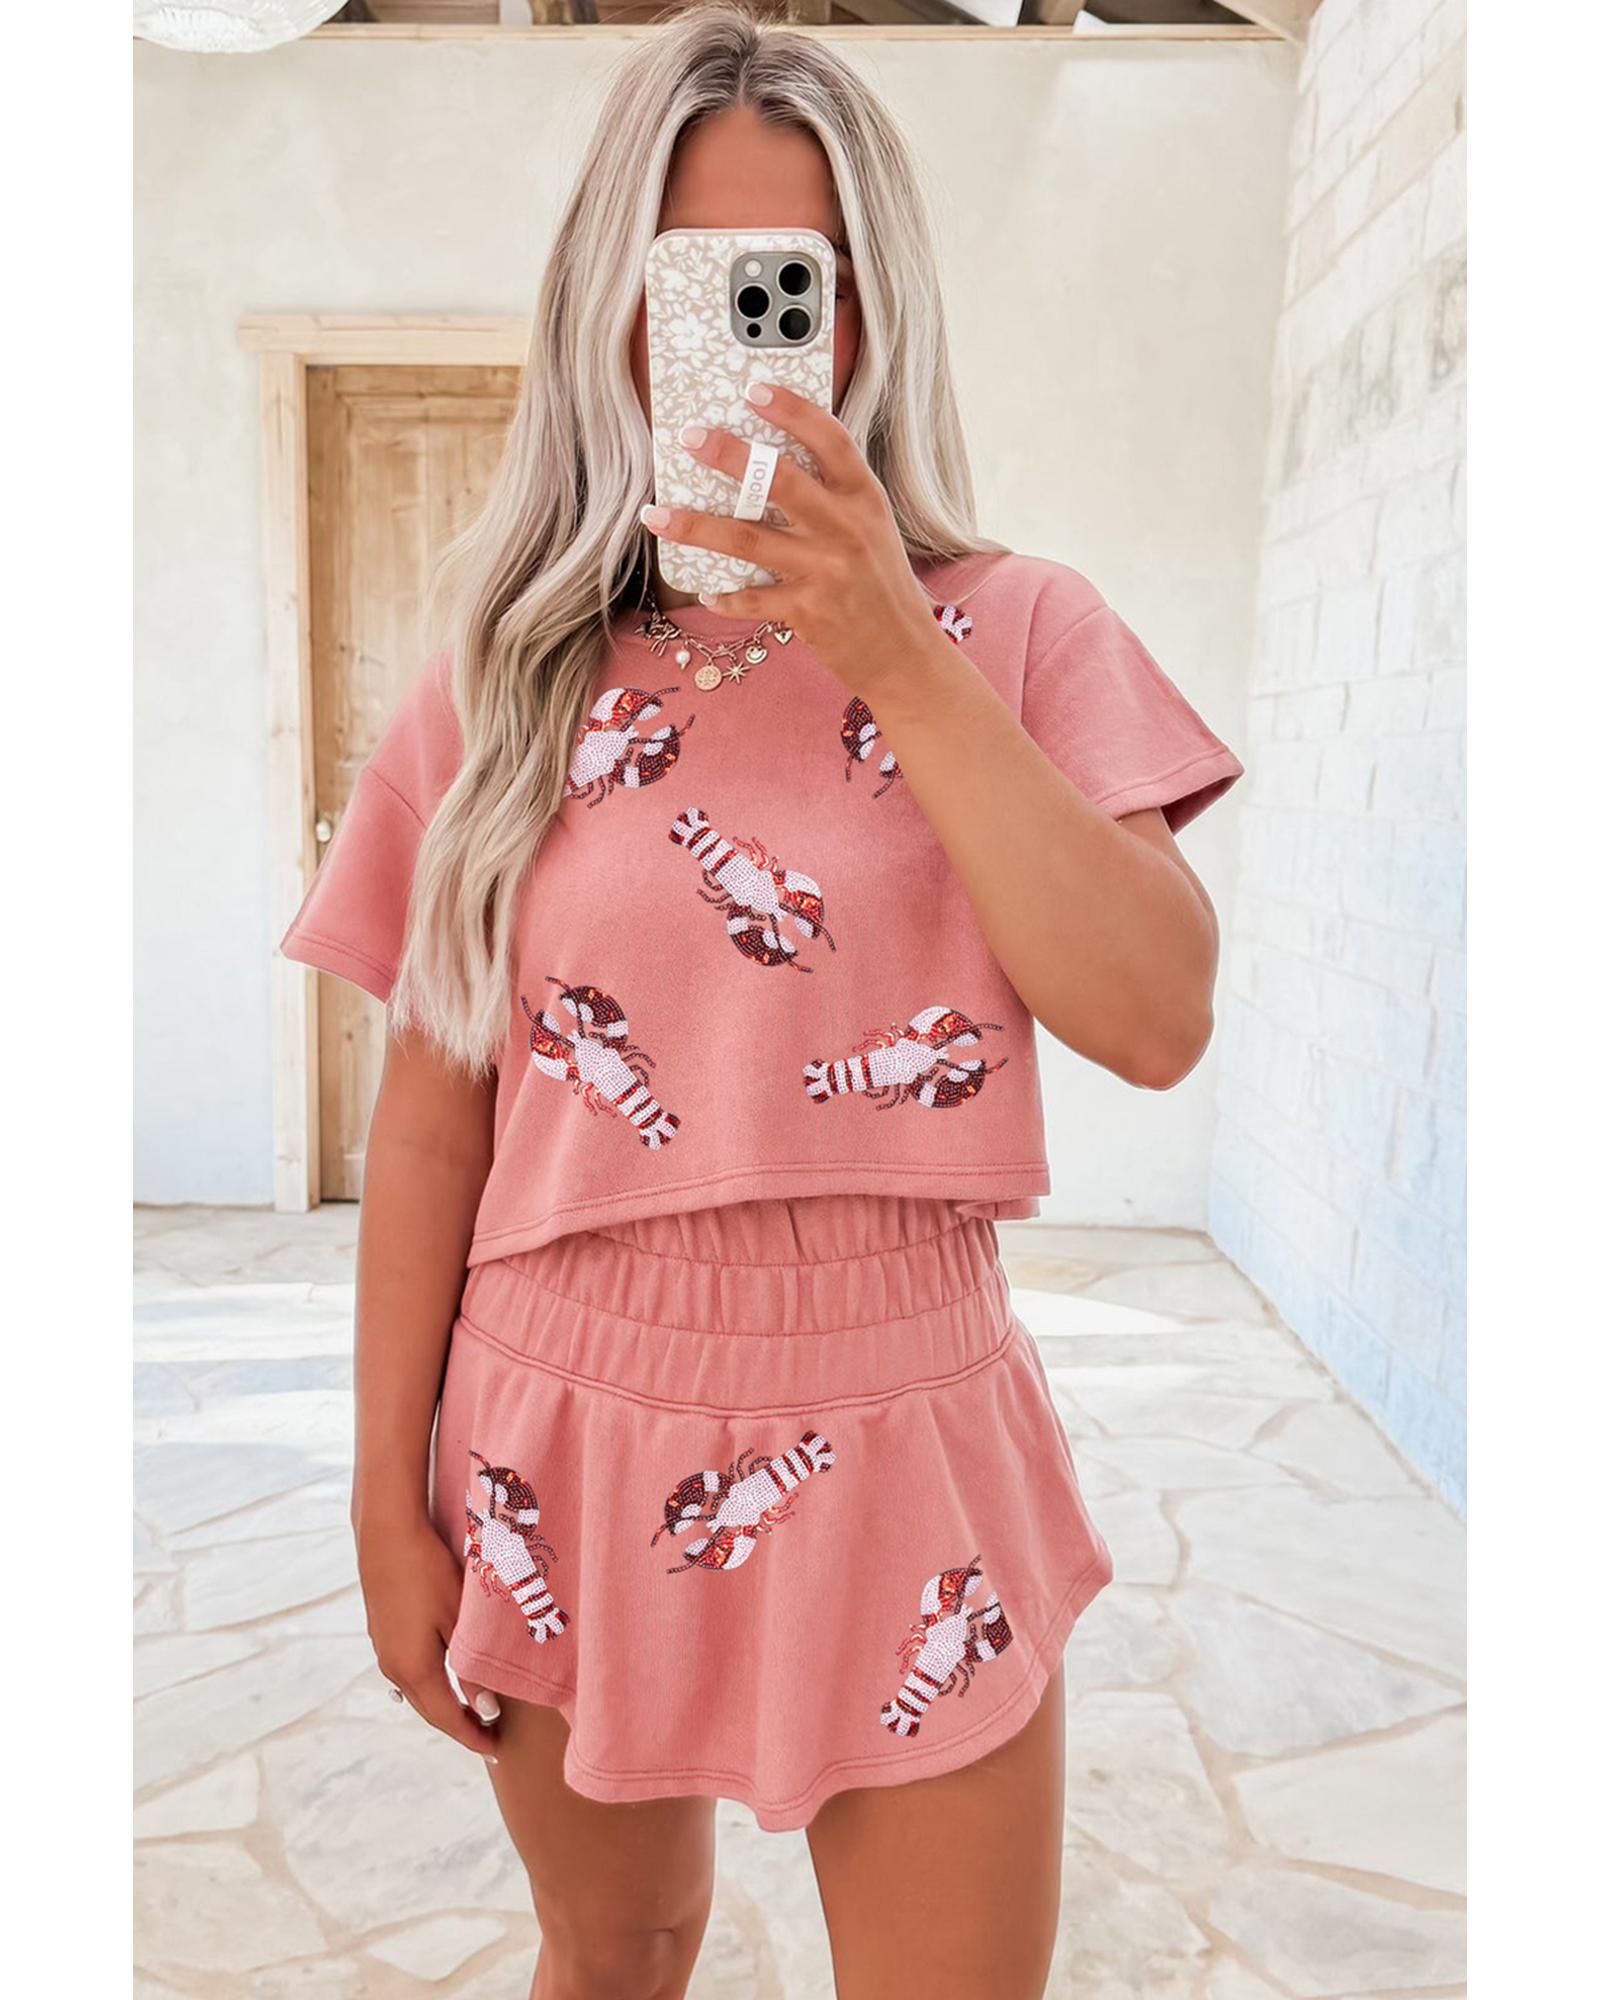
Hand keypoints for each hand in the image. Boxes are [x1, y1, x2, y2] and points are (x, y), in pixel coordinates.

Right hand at [357, 1516, 500, 1762]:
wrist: (386, 1536)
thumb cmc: (428, 1573)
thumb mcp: (458, 1620)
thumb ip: (471, 1668)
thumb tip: (487, 1709)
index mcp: (413, 1669)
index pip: (447, 1718)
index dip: (472, 1737)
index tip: (495, 1751)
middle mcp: (393, 1668)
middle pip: (429, 1711)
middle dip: (458, 1727)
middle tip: (488, 1738)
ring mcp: (383, 1651)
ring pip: (417, 1694)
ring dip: (443, 1707)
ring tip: (471, 1713)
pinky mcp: (382, 1634)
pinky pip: (408, 1675)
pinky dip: (430, 1687)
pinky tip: (444, 1680)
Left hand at [639, 378, 945, 702]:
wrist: (903, 652)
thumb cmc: (881, 584)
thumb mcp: (873, 527)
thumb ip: (834, 495)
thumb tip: (769, 465)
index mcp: (864, 499)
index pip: (830, 440)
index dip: (792, 410)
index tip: (755, 390)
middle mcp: (845, 529)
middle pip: (779, 481)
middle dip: (730, 455)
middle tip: (692, 437)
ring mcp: (825, 571)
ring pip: (748, 539)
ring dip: (696, 526)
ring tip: (657, 514)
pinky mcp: (807, 611)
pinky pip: (751, 598)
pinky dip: (724, 595)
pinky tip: (706, 590)